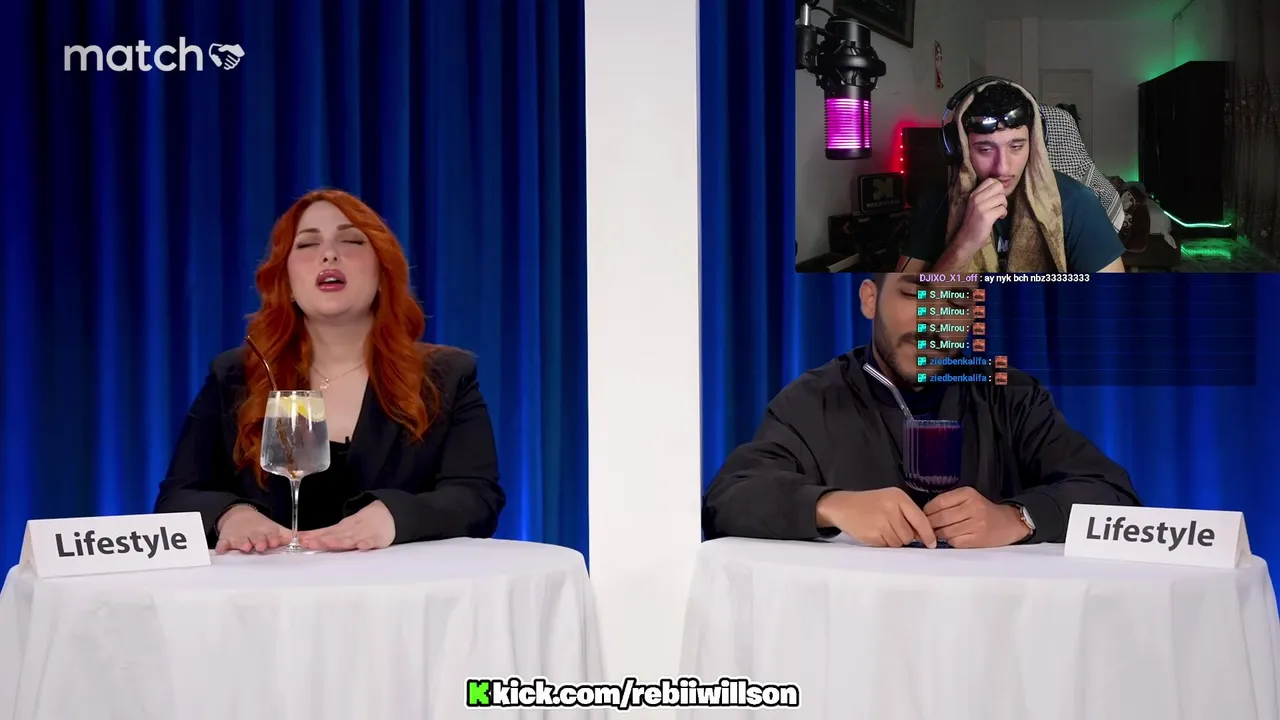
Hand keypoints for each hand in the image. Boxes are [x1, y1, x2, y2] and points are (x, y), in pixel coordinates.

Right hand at [215, 505, 290, 553]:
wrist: (240, 516)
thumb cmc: (262, 528)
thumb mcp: (276, 529)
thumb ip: (289, 536)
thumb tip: (307, 540)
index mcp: (267, 532)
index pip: (271, 534)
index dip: (273, 537)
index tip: (275, 541)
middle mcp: (254, 534)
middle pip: (257, 537)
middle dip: (260, 541)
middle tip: (262, 545)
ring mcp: (240, 537)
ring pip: (241, 541)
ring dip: (243, 543)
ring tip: (246, 547)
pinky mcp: (227, 540)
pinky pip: (223, 544)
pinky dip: (222, 546)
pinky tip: (222, 550)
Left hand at [298, 500, 395, 551]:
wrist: (388, 514)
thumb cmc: (362, 524)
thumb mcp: (343, 526)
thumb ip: (326, 534)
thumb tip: (304, 538)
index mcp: (342, 528)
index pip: (326, 532)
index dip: (314, 536)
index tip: (301, 540)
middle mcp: (350, 530)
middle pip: (335, 535)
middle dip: (322, 539)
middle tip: (308, 543)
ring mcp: (364, 534)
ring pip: (351, 538)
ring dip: (340, 541)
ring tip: (328, 543)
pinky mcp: (378, 538)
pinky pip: (372, 542)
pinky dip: (367, 544)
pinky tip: (362, 547)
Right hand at [816, 488, 937, 547]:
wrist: (842, 506)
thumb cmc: (869, 503)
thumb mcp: (890, 500)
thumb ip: (908, 514)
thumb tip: (923, 536)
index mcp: (898, 498)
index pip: (920, 519)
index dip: (928, 534)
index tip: (931, 543)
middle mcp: (891, 509)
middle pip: (910, 535)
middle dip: (904, 536)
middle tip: (892, 528)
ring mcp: (881, 523)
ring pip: (899, 543)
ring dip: (894, 540)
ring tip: (882, 529)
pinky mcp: (872, 535)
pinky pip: (887, 546)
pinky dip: (883, 543)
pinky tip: (875, 532)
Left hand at [924, 487, 1029, 547]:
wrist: (1009, 523)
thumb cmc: (984, 510)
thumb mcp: (969, 498)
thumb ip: (949, 502)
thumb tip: (926, 513)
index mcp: (968, 494)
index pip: (939, 502)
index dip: (927, 511)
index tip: (923, 515)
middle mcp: (972, 507)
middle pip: (940, 518)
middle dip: (930, 524)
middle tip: (926, 527)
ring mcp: (976, 524)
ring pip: (945, 531)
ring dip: (938, 534)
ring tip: (938, 532)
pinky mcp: (978, 539)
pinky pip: (955, 542)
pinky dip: (949, 541)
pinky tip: (952, 538)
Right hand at [956, 178, 1007, 247]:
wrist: (967, 238)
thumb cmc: (973, 222)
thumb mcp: (975, 205)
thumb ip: (984, 196)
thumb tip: (1001, 188)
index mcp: (973, 194)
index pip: (990, 180)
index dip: (997, 188)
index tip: (995, 198)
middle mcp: (976, 198)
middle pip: (999, 187)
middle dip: (1002, 196)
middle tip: (998, 205)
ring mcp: (981, 207)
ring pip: (1002, 198)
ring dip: (1003, 206)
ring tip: (998, 213)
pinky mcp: (987, 216)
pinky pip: (1002, 209)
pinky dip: (1003, 214)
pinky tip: (999, 218)